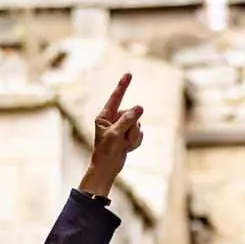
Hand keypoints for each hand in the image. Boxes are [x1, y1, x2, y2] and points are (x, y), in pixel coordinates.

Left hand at [79, 74, 145, 197]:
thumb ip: (127, 119)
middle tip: (121, 140)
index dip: (122, 86)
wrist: (107, 168)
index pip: (115, 98)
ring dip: (133, 137)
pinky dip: (136, 142)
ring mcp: (122, 127)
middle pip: (132, 115)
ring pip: (138, 125)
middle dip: (131, 128)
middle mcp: (113, 120)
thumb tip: (140, 107)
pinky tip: (127, 149)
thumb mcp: (115, 134)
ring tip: (123, 146)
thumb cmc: (105, 151)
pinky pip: (140, 134)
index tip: (129, 74)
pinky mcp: (128, 135)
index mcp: (105, 116)